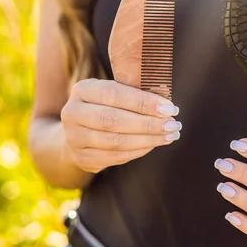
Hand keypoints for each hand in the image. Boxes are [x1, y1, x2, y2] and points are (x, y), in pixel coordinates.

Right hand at [61, 79, 180, 172]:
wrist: (78, 131)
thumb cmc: (106, 105)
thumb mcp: (112, 92)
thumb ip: (134, 93)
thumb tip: (166, 104)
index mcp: (82, 89)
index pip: (114, 94)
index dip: (143, 102)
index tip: (169, 108)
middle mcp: (72, 113)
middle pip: (114, 120)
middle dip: (148, 124)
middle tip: (174, 124)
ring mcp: (74, 138)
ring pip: (116, 141)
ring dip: (148, 139)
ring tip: (170, 135)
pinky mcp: (83, 157)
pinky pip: (116, 157)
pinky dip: (139, 151)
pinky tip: (154, 144)